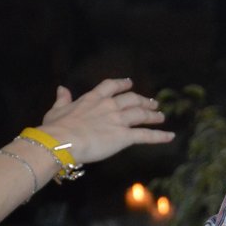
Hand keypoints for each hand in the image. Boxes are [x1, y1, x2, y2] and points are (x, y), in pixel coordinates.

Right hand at [39, 78, 174, 163]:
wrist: (61, 141)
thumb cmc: (55, 128)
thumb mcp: (56, 110)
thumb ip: (62, 99)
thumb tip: (62, 88)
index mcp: (93, 99)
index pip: (110, 86)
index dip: (122, 84)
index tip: (130, 84)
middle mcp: (109, 106)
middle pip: (132, 99)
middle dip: (143, 101)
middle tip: (152, 103)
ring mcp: (119, 120)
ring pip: (141, 115)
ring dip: (153, 115)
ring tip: (161, 116)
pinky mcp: (125, 136)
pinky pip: (146, 135)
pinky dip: (160, 136)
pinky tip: (170, 136)